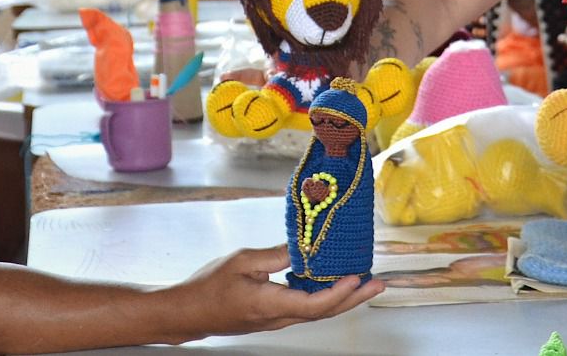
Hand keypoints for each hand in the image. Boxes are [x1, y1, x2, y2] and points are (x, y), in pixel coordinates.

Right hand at [184, 246, 380, 334]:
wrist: (188, 313)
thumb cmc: (209, 286)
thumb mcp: (242, 262)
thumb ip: (276, 255)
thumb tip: (304, 246)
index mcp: (270, 304)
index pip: (313, 305)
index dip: (338, 293)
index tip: (357, 277)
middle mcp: (278, 317)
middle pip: (324, 312)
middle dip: (354, 298)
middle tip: (379, 283)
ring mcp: (276, 320)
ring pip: (317, 312)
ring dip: (344, 298)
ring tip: (366, 282)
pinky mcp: (273, 316)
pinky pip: (306, 309)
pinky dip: (326, 297)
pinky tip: (334, 283)